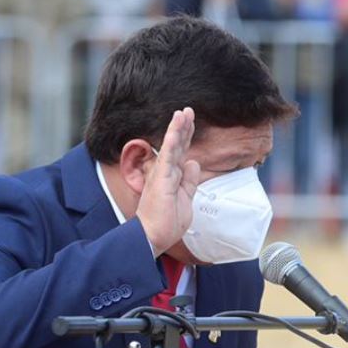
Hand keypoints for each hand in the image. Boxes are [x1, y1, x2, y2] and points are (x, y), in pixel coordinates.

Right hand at [137, 108, 200, 254]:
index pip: (181, 152)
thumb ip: (189, 180)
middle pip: (176, 145)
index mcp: (172, 176)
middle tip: (188, 110)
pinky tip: (176, 129)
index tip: (191, 121)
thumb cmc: (167, 222)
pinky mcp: (160, 179)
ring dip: (177, 128)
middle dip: (183, 127)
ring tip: (183, 112)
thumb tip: (194, 163)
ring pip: (171, 147)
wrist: (154, 237)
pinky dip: (172, 141)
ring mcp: (162, 174)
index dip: (186, 136)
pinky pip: (167, 156)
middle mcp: (165, 172)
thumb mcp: (186, 198)